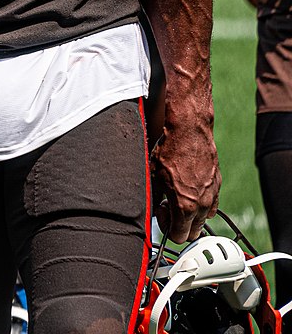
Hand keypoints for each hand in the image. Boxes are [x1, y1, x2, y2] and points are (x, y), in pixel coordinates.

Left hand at [150, 113, 220, 243]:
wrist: (189, 131)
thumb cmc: (170, 151)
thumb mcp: (154, 177)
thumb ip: (155, 199)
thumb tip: (153, 209)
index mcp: (184, 206)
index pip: (178, 237)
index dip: (166, 227)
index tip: (161, 212)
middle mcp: (201, 204)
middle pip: (193, 232)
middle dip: (179, 225)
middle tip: (169, 206)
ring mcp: (212, 195)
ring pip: (203, 219)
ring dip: (191, 215)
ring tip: (179, 197)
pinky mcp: (217, 185)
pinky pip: (211, 204)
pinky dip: (201, 203)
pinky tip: (190, 189)